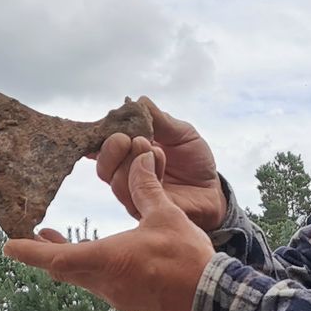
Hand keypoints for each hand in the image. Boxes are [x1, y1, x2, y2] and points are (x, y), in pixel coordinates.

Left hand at [4, 145, 216, 310]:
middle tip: (34, 236)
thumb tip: (140, 158)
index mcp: (108, 259)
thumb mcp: (165, 215)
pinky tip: (103, 260)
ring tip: (61, 243)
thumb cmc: (187, 256)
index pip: (56, 259)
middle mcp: (106, 283)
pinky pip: (102, 287)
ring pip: (83, 279)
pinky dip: (93, 272)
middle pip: (64, 270)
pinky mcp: (130, 304)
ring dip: (70, 262)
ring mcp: (117, 298)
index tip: (8, 246)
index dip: (30, 252)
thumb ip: (147, 188)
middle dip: (46, 253)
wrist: (212, 297)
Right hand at [89, 96, 226, 230]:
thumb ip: (159, 119)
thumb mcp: (181, 133)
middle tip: (127, 139)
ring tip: (152, 148)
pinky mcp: (146, 210)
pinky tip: (159, 159)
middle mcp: (127, 175)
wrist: (213, 189)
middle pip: (103, 168)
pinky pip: (134, 196)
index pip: (102, 149)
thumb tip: (138, 101)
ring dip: (131, 161)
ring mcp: (135, 194)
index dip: (97, 139)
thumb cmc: (194, 160)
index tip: (105, 126)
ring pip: (116, 181)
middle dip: (111, 150)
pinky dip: (145, 172)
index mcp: (129, 155)